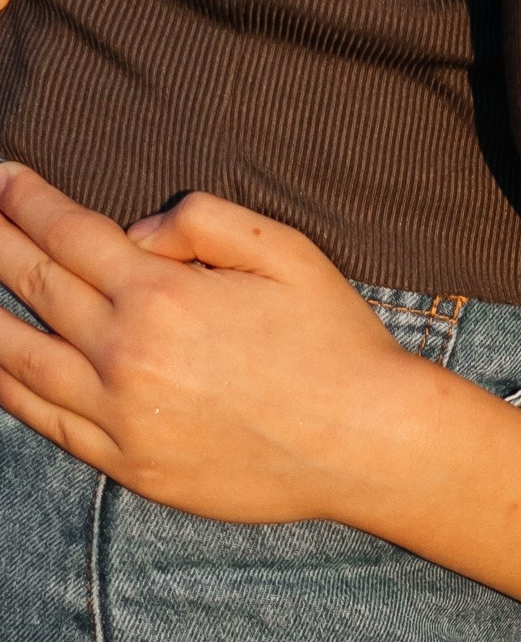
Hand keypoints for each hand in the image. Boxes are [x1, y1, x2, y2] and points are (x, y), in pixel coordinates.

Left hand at [0, 165, 435, 524]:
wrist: (363, 442)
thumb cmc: (333, 340)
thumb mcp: (286, 251)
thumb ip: (205, 222)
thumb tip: (139, 233)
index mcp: (163, 295)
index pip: (70, 234)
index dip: (27, 200)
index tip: (4, 177)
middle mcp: (127, 355)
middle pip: (34, 286)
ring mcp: (121, 416)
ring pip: (19, 359)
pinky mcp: (128, 463)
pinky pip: (45, 422)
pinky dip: (7, 389)